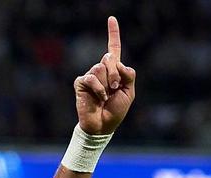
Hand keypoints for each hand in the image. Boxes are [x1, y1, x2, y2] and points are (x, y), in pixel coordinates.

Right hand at [74, 16, 135, 134]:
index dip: (113, 33)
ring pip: (100, 67)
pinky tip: (99, 99)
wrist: (102, 126)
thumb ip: (129, 76)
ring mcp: (90, 75)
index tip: (112, 18)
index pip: (113, 48)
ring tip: (106, 97)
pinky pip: (91, 78)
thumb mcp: (129, 93)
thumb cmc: (115, 111)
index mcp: (114, 71)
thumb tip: (119, 63)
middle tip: (115, 88)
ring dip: (107, 84)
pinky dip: (99, 90)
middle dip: (115, 73)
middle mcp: (101, 70)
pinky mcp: (81, 83)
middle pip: (109, 58)